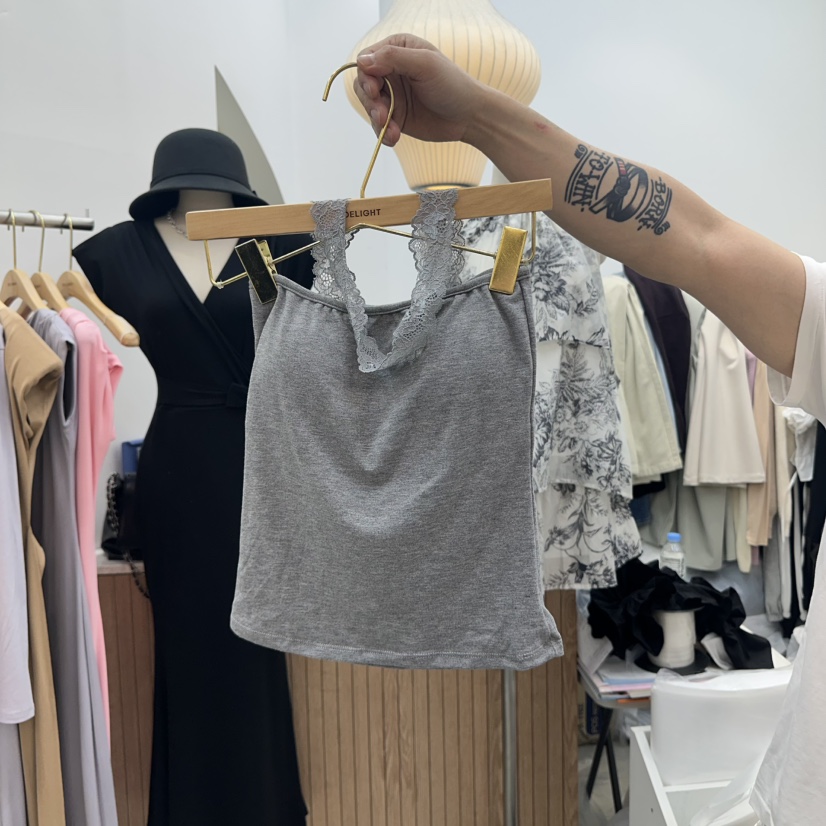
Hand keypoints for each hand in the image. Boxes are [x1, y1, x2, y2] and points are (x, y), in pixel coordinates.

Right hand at [354, 34, 484, 146]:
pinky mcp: (395, 117)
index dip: (365, 76)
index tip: (374, 91)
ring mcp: (392, 95)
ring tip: (391, 131)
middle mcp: (391, 71)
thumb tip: (362, 61)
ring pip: (369, 107)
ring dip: (377, 120)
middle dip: (370, 102)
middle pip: (363, 84)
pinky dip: (383, 133)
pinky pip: (379, 126)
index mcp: (397, 49)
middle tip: (382, 116)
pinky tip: (394, 138)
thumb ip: (393, 58)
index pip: (366, 60)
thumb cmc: (453, 84)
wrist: (469, 116)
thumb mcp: (425, 64)